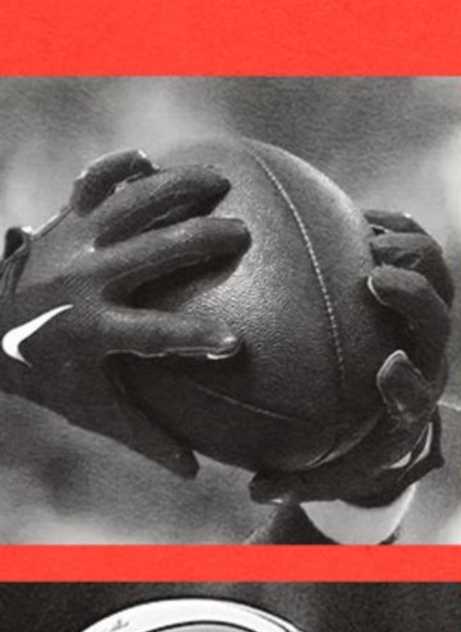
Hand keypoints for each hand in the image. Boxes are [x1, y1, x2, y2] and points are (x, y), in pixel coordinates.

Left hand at [0, 149, 253, 474]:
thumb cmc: (47, 372)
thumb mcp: (91, 408)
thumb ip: (146, 436)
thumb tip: (197, 472)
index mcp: (93, 328)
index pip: (151, 336)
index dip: (192, 339)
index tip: (233, 344)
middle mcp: (85, 279)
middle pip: (151, 253)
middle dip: (199, 240)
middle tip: (242, 236)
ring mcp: (74, 242)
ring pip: (130, 205)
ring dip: (176, 189)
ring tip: (220, 181)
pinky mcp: (66, 220)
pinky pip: (92, 184)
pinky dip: (115, 168)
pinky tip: (147, 159)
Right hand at [249, 209, 454, 508]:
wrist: (394, 405)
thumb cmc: (356, 443)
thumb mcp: (331, 469)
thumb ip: (298, 480)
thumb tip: (255, 489)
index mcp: (408, 400)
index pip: (417, 392)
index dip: (408, 380)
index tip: (385, 367)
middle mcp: (426, 353)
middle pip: (436, 320)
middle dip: (414, 298)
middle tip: (376, 278)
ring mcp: (426, 315)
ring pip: (437, 275)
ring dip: (408, 252)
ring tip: (365, 235)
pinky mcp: (419, 280)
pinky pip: (416, 242)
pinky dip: (392, 226)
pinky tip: (353, 214)